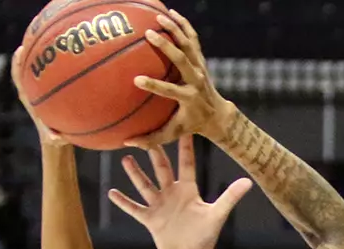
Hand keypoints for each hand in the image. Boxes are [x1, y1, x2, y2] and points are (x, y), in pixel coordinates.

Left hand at [9, 45, 69, 147]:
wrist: (56, 140)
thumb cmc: (54, 140)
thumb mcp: (55, 141)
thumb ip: (54, 139)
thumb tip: (57, 139)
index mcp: (27, 97)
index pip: (18, 76)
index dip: (17, 63)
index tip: (20, 51)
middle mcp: (32, 90)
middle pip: (27, 67)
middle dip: (30, 51)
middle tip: (35, 37)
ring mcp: (41, 89)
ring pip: (40, 68)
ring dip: (45, 54)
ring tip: (55, 40)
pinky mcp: (52, 90)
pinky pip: (55, 74)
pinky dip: (62, 65)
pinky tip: (76, 57)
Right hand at [108, 135, 251, 248]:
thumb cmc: (206, 237)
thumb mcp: (217, 214)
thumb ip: (230, 196)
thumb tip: (248, 182)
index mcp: (188, 190)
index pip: (186, 163)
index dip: (185, 147)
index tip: (182, 127)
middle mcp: (172, 194)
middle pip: (161, 169)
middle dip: (154, 153)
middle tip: (146, 135)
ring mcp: (160, 206)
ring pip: (145, 184)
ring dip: (135, 173)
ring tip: (126, 158)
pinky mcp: (150, 219)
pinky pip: (134, 208)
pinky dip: (123, 202)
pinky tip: (111, 193)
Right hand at [127, 11, 234, 148]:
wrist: (217, 114)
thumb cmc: (189, 125)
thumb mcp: (172, 134)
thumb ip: (151, 139)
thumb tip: (126, 141)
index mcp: (188, 99)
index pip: (171, 91)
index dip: (154, 85)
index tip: (136, 80)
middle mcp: (196, 81)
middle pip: (182, 61)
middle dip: (167, 47)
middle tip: (149, 34)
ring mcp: (200, 68)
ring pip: (189, 45)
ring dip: (175, 30)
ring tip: (158, 16)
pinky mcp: (200, 60)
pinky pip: (193, 39)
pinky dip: (183, 25)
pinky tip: (170, 12)